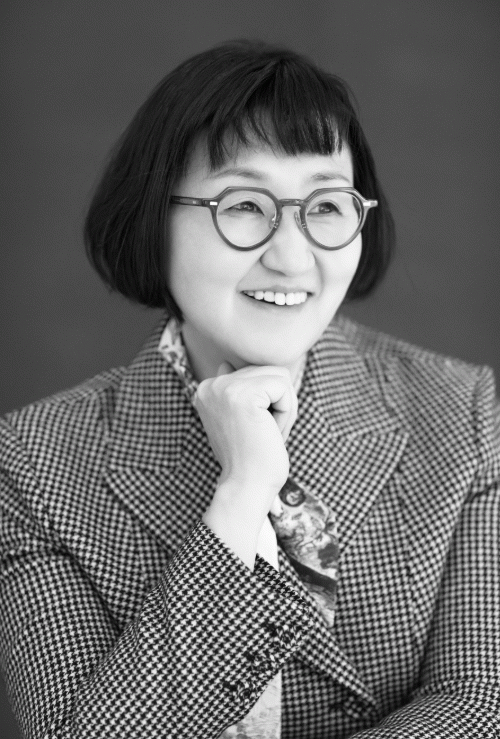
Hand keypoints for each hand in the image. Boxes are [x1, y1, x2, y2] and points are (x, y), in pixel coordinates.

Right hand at [196, 362, 297, 567]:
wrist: (245, 487)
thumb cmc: (250, 458)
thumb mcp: (238, 418)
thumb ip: (234, 389)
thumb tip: (226, 362)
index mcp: (208, 388)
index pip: (256, 373)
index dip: (267, 402)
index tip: (252, 429)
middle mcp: (212, 383)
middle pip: (270, 371)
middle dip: (278, 404)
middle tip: (262, 434)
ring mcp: (225, 387)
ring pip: (281, 378)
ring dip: (284, 409)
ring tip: (265, 432)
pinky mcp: (243, 394)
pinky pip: (285, 388)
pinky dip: (287, 413)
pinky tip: (270, 432)